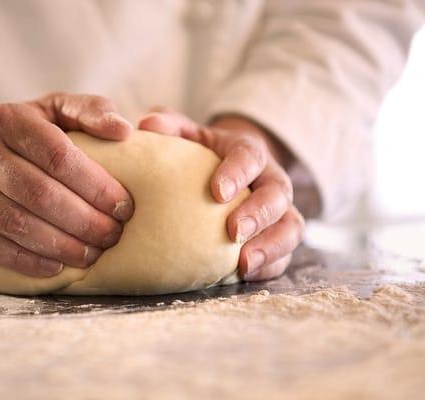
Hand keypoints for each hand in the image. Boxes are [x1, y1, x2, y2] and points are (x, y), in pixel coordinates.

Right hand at [0, 90, 133, 276]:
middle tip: (112, 236)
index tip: (123, 207)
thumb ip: (91, 111)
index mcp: (9, 119)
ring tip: (91, 255)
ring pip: (14, 223)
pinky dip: (25, 260)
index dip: (95, 185)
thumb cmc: (27, 134)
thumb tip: (124, 130)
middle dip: (83, 220)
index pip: (58, 155)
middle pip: (38, 192)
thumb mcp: (56, 110)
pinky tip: (56, 267)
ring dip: (59, 244)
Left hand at [138, 108, 303, 280]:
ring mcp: (279, 211)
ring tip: (244, 264)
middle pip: (278, 193)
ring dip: (271, 246)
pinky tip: (245, 276)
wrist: (230, 169)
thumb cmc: (203, 154)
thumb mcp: (188, 135)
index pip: (250, 156)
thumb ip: (170, 127)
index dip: (238, 173)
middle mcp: (270, 180)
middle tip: (234, 230)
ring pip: (290, 227)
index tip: (217, 192)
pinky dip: (270, 266)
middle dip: (259, 212)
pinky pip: (284, 254)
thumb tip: (146, 125)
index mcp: (248, 152)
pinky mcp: (278, 236)